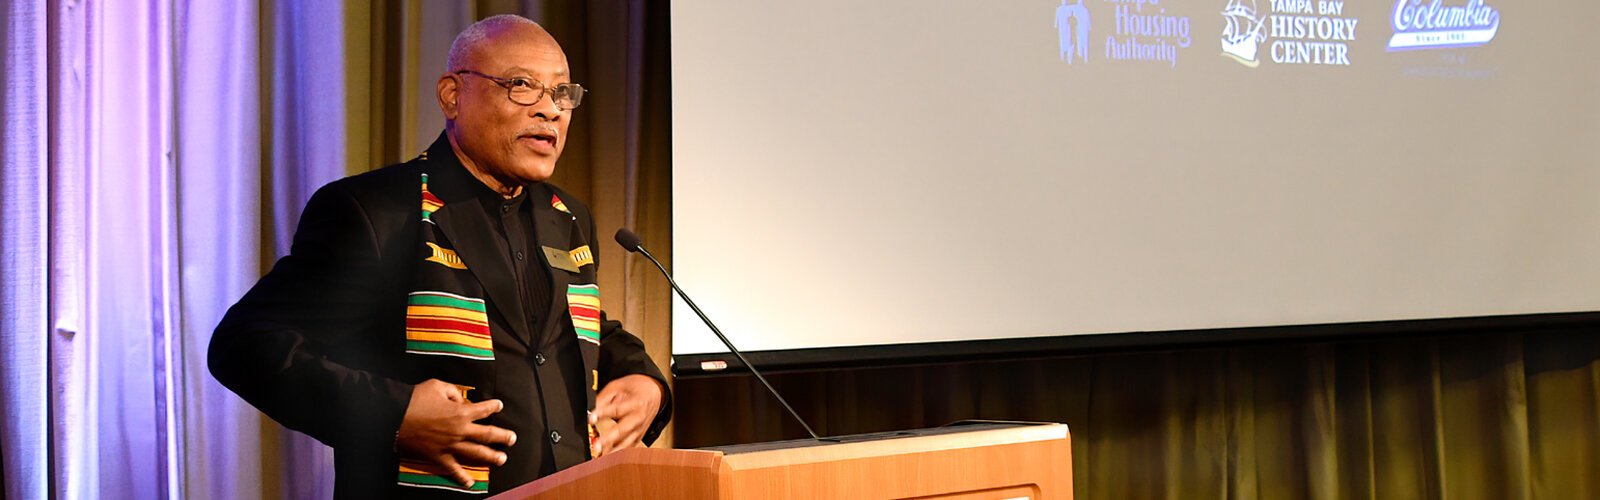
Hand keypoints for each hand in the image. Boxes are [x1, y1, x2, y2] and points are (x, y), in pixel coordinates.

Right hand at [396, 379, 516, 487]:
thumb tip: (461, 399)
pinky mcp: (439, 456)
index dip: (494, 407)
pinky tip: (471, 483)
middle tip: (512, 439)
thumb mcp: (437, 386)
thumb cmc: (415, 399)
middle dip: (503, 437)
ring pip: (476, 453)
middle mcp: (460, 430)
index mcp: (461, 412)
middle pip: (488, 435)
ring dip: (491, 457)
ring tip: (502, 459)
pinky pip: (453, 469)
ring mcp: (450, 445)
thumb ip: (454, 391)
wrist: (393, 416)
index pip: (484, 409)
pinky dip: (462, 477)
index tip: (499, 406)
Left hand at [588, 374, 663, 456]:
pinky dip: (618, 454)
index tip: (591, 418)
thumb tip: (592, 410)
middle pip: (624, 430)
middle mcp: (639, 418)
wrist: (654, 393)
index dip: (603, 413)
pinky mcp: (639, 437)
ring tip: (600, 457)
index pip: (618, 409)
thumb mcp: (619, 386)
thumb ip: (604, 397)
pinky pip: (628, 447)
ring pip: (628, 443)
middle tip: (596, 445)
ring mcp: (640, 429)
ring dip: (613, 451)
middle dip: (609, 438)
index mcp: (636, 402)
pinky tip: (606, 458)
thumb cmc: (635, 389)